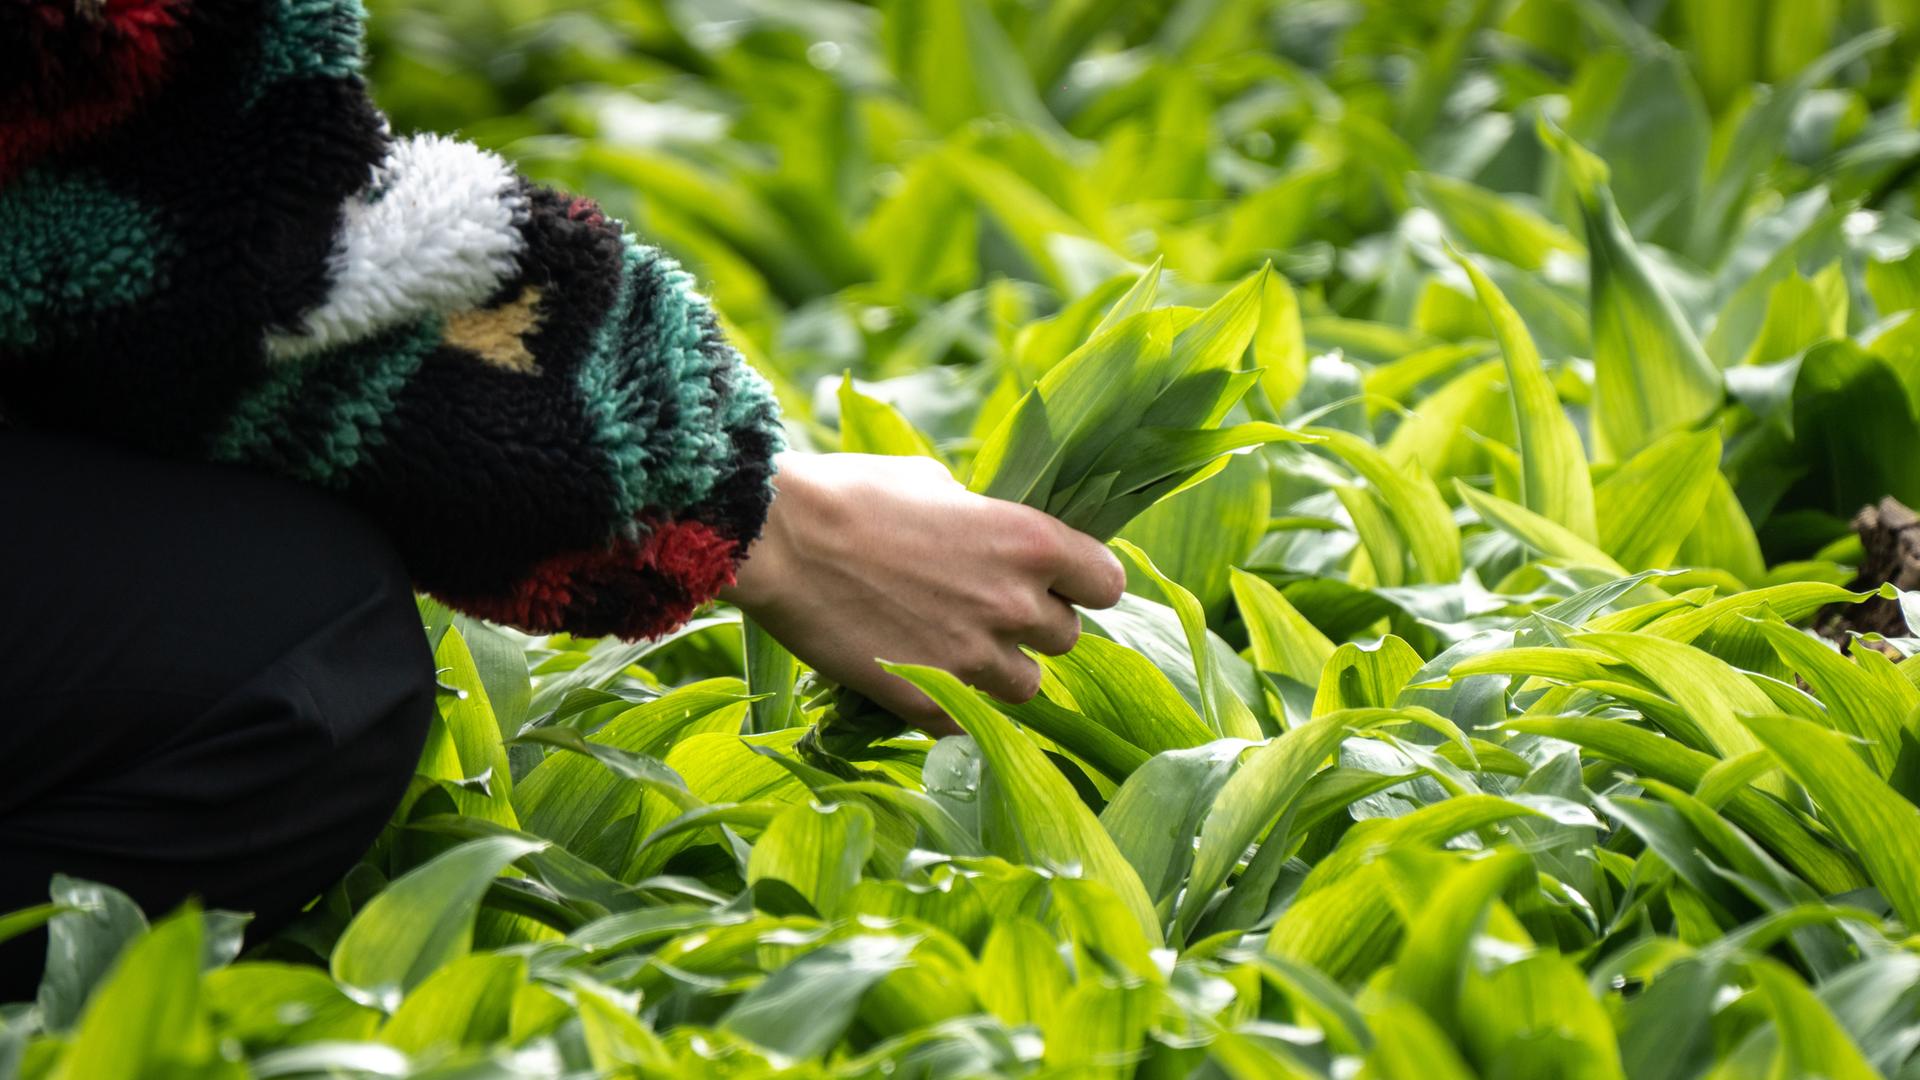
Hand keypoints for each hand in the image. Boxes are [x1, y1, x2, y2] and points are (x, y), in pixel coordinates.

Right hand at [719, 452, 1127, 732]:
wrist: (775, 541)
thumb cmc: (850, 493)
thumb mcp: (934, 481)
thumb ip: (980, 516)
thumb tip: (987, 531)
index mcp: (1029, 541)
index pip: (1108, 584)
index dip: (1084, 584)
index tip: (1060, 583)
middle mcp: (1015, 605)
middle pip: (1068, 639)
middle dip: (1034, 627)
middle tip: (989, 610)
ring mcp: (973, 660)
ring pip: (1027, 688)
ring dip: (1002, 671)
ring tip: (956, 648)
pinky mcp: (929, 702)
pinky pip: (970, 719)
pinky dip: (953, 703)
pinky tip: (918, 673)